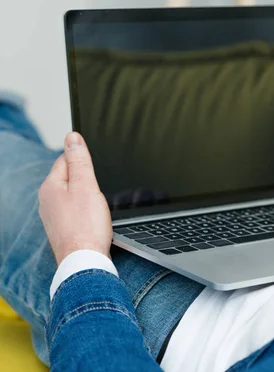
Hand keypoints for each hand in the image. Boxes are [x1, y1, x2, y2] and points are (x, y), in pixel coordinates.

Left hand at [39, 132, 112, 264]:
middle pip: (69, 178)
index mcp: (50, 187)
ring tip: (98, 204)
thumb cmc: (86, 227)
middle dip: (86, 178)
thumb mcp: (87, 186)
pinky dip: (86, 210)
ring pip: (73, 195)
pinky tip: (94, 217)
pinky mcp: (63, 229)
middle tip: (100, 187)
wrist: (85, 261)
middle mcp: (47, 201)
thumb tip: (72, 137)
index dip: (83, 159)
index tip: (97, 165)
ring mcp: (54, 216)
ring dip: (87, 195)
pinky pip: (75, 211)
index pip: (65, 160)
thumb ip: (80, 160)